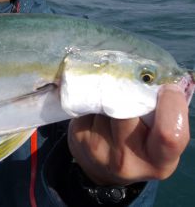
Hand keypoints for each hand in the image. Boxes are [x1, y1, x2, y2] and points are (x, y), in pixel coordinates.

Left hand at [68, 84, 189, 185]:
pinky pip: (87, 105)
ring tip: (114, 96)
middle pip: (128, 112)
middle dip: (130, 92)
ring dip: (110, 93)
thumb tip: (157, 80)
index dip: (170, 106)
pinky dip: (94, 98)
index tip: (168, 89)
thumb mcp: (160, 140)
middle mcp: (126, 160)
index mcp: (158, 162)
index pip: (168, 134)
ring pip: (105, 104)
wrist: (104, 168)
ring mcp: (98, 149)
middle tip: (134, 84)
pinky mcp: (79, 137)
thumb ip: (164, 117)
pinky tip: (99, 104)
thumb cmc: (142, 145)